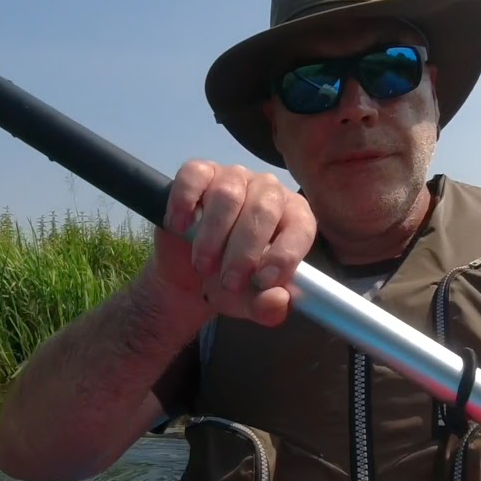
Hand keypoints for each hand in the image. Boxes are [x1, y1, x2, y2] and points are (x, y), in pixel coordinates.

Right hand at [149, 160, 315, 326]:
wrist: (189, 276)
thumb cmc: (231, 283)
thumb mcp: (250, 303)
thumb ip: (269, 307)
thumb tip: (278, 299)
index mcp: (294, 217)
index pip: (301, 226)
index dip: (285, 253)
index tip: (263, 281)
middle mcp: (269, 191)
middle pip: (264, 208)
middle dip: (244, 251)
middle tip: (228, 282)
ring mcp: (234, 177)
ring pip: (228, 194)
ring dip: (213, 236)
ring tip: (203, 265)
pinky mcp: (200, 173)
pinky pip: (194, 175)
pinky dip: (185, 201)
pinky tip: (179, 226)